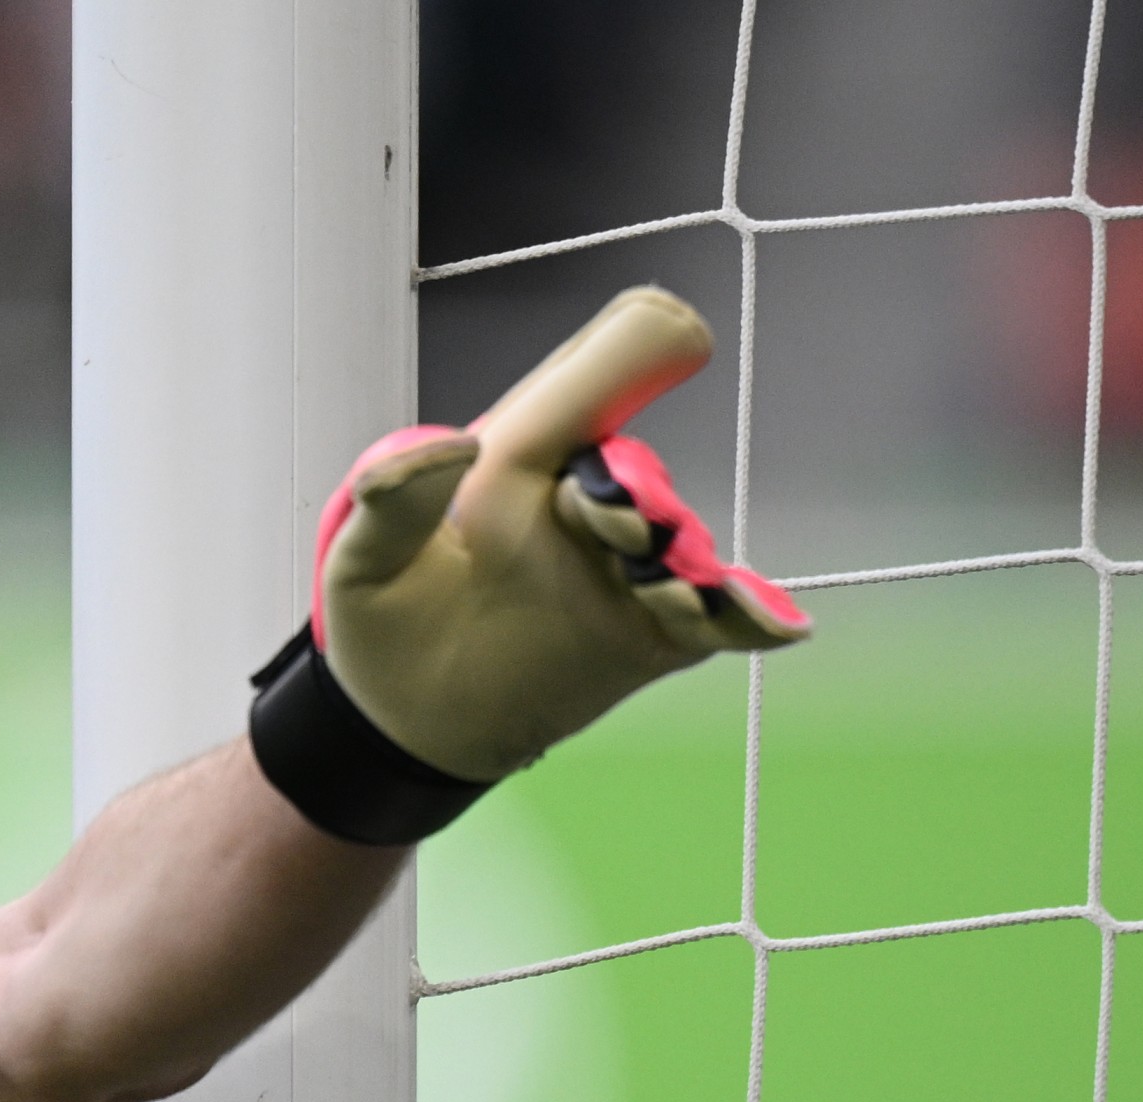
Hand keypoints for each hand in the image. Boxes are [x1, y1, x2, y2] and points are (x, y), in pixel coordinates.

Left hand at [313, 285, 810, 782]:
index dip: (637, 350)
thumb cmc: (383, 620)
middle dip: (631, 495)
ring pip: (677, 549)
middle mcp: (586, 503)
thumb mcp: (362, 559)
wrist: (405, 725)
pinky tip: (779, 622)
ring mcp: (628, 570)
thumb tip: (456, 444)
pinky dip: (750, 616)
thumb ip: (393, 498)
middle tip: (605, 514)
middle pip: (636, 473)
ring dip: (675, 563)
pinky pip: (716, 620)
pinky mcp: (655, 636)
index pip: (588, 385)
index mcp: (520, 460)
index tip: (680, 335)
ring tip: (660, 587)